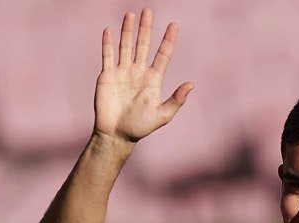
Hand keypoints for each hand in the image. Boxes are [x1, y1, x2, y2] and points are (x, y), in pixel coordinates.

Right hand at [94, 9, 193, 143]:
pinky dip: (108, 43)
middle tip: (149, 11)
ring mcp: (122, 72)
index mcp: (153, 80)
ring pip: (126, 46)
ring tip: (131, 14)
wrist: (116, 134)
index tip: (174, 25)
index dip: (168, 40)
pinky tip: (109, 30)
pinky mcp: (107, 76)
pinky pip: (108, 56)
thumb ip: (176, 100)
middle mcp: (138, 72)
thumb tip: (191, 84)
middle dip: (146, 28)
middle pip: (143, 45)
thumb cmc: (140, 127)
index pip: (162, 55)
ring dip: (128, 31)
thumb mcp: (162, 115)